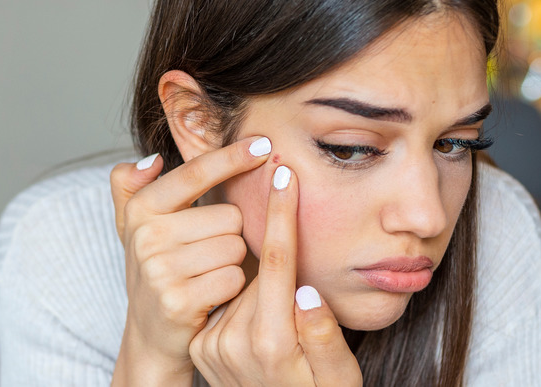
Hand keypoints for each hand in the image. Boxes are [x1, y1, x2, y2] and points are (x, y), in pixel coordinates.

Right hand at [109, 137, 271, 385]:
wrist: (151, 333)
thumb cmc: (158, 268)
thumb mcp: (136, 225)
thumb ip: (132, 186)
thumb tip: (151, 160)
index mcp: (141, 208)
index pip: (194, 172)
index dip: (231, 157)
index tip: (262, 144)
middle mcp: (146, 237)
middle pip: (230, 216)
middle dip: (232, 234)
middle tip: (209, 253)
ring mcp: (160, 270)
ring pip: (235, 247)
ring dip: (234, 261)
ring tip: (209, 273)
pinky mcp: (178, 301)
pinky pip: (234, 277)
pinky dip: (233, 287)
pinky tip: (214, 295)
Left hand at [189, 164, 362, 385]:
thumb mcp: (339, 377)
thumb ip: (324, 335)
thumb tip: (306, 290)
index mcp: (270, 341)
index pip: (278, 261)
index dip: (282, 213)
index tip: (283, 173)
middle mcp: (232, 341)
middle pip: (257, 268)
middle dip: (275, 250)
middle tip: (294, 268)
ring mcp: (211, 344)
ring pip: (240, 281)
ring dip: (260, 276)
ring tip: (282, 310)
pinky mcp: (201, 345)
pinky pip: (227, 299)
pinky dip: (244, 294)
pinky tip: (261, 314)